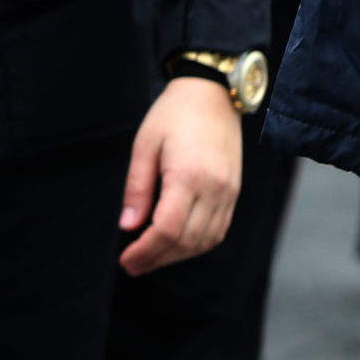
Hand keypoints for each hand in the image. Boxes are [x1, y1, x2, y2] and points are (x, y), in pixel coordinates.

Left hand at [119, 75, 243, 273]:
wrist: (213, 93)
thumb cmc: (174, 114)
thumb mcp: (145, 144)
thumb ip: (137, 188)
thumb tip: (128, 226)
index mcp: (188, 174)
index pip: (167, 230)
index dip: (145, 251)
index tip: (125, 259)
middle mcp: (214, 187)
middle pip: (186, 241)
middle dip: (156, 259)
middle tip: (132, 265)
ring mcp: (228, 191)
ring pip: (205, 241)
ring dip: (177, 256)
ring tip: (152, 257)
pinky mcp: (234, 191)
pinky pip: (219, 230)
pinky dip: (198, 244)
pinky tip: (178, 244)